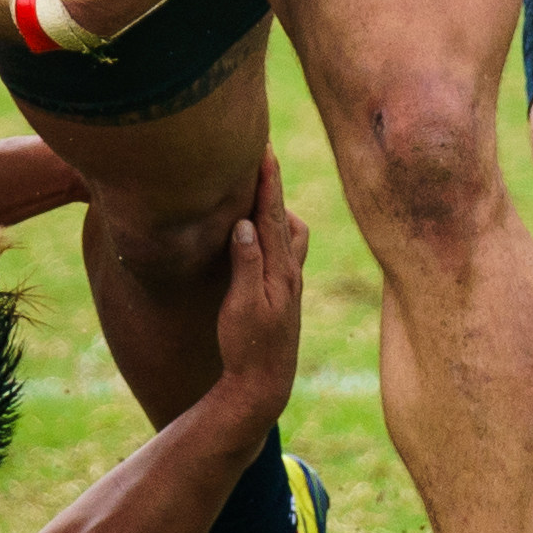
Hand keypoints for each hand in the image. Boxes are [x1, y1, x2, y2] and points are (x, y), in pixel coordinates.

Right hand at [212, 152, 305, 417]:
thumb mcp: (242, 305)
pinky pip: (284, 247)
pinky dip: (276, 228)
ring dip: (277, 206)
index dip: (268, 180)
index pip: (273, 214)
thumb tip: (244, 222)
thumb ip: (246, 262)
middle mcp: (289, 271)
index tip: (265, 148)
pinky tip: (264, 230)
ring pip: (290, 232)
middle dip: (273, 183)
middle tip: (264, 152)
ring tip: (262, 186)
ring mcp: (289, 281)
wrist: (263, 385)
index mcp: (280, 269)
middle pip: (284, 215)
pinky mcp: (283, 292)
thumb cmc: (248, 347)